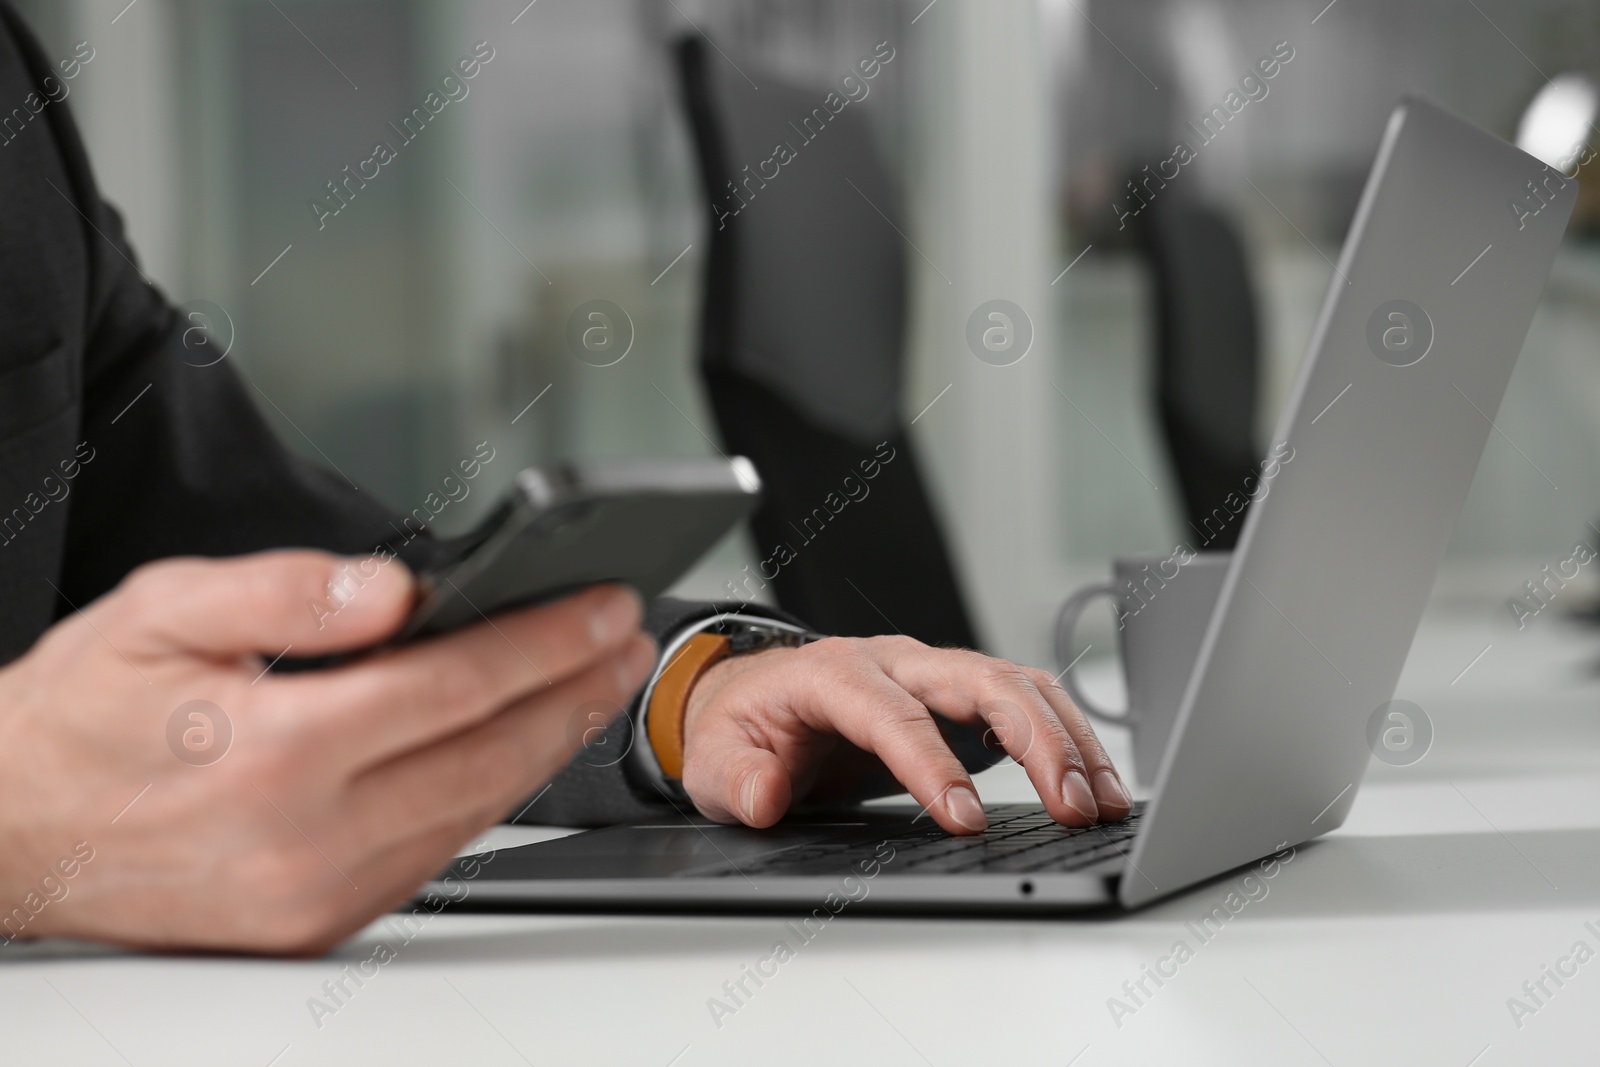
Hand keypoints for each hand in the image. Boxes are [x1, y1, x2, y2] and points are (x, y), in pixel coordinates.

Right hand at [0, 552, 652, 953]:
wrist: (11, 834)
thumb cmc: (79, 717)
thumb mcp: (160, 612)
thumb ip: (284, 593)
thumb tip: (395, 590)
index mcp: (275, 750)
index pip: (455, 684)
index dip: (546, 640)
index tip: (604, 607)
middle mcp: (305, 836)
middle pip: (489, 753)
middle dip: (575, 692)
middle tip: (629, 644)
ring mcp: (317, 892)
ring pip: (476, 810)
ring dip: (549, 746)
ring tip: (596, 688)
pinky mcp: (318, 921)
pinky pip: (436, 852)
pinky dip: (492, 796)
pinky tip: (519, 751)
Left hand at [681, 636, 1131, 835]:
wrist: (752, 699)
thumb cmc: (741, 730)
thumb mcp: (714, 763)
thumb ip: (737, 781)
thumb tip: (764, 796)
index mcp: (832, 673)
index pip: (891, 713)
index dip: (931, 764)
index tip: (965, 817)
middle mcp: (893, 660)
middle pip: (980, 681)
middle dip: (1034, 740)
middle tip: (1071, 804)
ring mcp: (932, 670)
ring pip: (1016, 685)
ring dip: (1066, 739)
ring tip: (1102, 801)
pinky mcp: (958, 693)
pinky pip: (1024, 701)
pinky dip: (1065, 737)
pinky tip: (1094, 783)